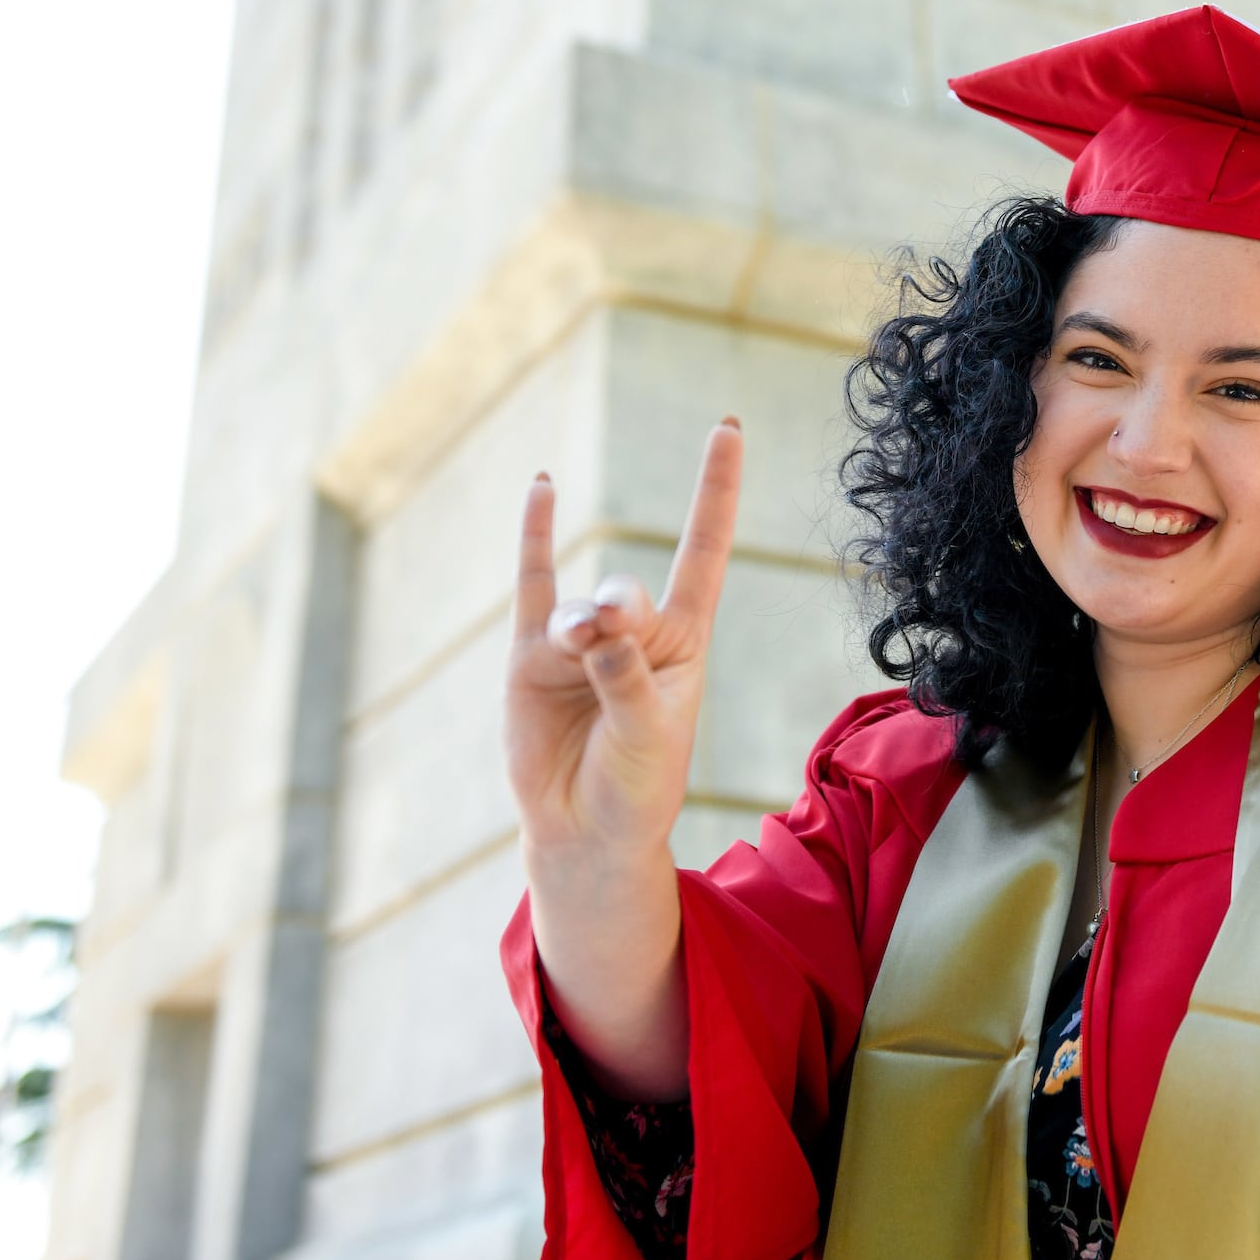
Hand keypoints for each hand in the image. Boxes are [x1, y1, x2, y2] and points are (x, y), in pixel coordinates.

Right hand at [506, 418, 742, 870]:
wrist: (585, 831)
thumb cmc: (637, 786)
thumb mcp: (650, 734)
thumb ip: (625, 674)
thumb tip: (592, 623)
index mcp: (683, 642)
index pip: (705, 551)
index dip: (716, 492)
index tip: (728, 428)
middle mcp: (634, 631)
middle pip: (628, 594)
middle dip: (617, 614)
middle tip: (605, 637)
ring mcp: (579, 641)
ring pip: (578, 608)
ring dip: (579, 627)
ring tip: (577, 648)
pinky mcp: (530, 658)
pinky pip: (532, 585)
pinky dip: (535, 537)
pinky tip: (543, 485)